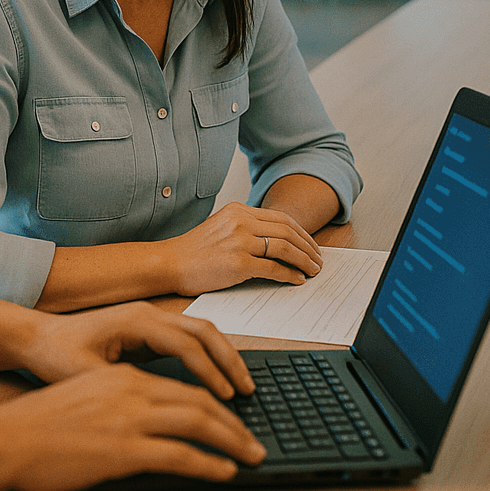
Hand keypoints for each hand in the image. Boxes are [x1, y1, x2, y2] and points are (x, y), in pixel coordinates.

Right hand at [0, 364, 265, 490]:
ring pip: (197, 423)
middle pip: (198, 400)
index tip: (231, 420)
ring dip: (232, 441)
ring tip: (250, 455)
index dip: (213, 403)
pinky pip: (181, 455)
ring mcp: (129, 419)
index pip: (181, 386)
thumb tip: (149, 423)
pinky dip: (209, 464)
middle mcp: (131, 391)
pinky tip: (224, 472)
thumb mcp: (87, 400)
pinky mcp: (125, 449)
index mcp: (123, 378)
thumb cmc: (42, 425)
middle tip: (253, 441)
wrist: (10, 438)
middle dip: (232, 422)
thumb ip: (120, 404)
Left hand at [23, 302, 254, 400]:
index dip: (210, 372)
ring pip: (200, 331)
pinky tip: (218, 380)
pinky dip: (209, 355)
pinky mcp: (147, 330)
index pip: (185, 343)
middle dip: (229, 360)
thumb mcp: (87, 376)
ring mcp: (148, 318)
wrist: (36, 338)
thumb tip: (159, 406)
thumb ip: (124, 388)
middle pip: (202, 330)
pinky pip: (189, 338)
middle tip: (248, 391)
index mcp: (134, 320)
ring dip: (224, 356)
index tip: (227, 399)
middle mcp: (146, 314)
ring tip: (241, 386)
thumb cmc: (57, 356)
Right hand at [162, 201, 323, 294]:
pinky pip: (274, 269)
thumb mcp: (221, 226)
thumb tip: (277, 241)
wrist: (170, 263)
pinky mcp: (238, 263)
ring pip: (285, 249)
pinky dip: (290, 275)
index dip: (302, 233)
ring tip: (313, 271)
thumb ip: (246, 227)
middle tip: (318, 260)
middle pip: (287, 232)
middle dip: (308, 247)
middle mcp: (240, 222)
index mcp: (238, 210)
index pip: (280, 218)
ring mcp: (240, 241)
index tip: (311, 245)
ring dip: (304, 261)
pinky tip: (297, 280)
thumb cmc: (195, 250)